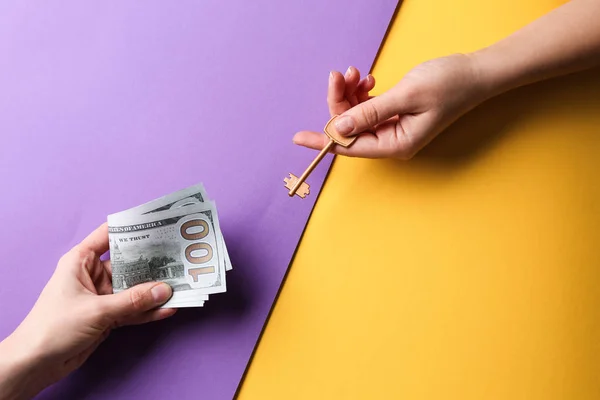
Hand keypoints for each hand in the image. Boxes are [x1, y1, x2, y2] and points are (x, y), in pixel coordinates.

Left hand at [0, 224, 175, 399]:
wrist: (36, 362)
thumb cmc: (55, 327)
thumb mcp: (96, 310)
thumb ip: (132, 301)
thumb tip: (164, 290)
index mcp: (82, 260)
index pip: (109, 236)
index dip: (133, 229)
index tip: (159, 226)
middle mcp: (94, 275)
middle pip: (128, 263)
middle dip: (153, 263)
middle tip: (180, 258)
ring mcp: (102, 296)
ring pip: (134, 288)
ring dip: (155, 289)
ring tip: (181, 285)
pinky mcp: (109, 316)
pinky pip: (134, 309)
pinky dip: (149, 310)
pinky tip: (168, 308)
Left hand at [293, 54, 487, 158]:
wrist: (475, 72)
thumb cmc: (449, 84)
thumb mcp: (406, 96)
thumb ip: (369, 113)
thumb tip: (337, 128)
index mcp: (396, 144)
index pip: (349, 147)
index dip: (323, 141)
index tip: (298, 138)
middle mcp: (391, 140)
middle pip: (349, 127)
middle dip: (340, 101)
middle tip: (339, 74)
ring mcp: (392, 128)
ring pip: (356, 115)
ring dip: (350, 93)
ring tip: (356, 72)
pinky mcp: (394, 114)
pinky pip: (367, 106)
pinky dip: (362, 92)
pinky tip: (367, 78)